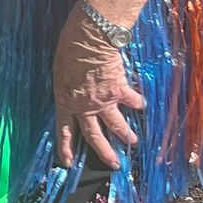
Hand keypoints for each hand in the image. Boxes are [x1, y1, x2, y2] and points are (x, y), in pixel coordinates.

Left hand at [52, 7, 146, 170]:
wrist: (89, 38)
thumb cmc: (69, 49)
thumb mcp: (61, 71)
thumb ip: (70, 87)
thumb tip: (78, 92)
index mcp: (66, 100)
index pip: (64, 129)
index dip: (66, 146)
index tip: (68, 162)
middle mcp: (85, 106)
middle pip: (94, 135)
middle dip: (104, 152)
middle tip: (114, 164)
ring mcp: (104, 101)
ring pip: (117, 125)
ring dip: (127, 135)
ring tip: (133, 142)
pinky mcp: (120, 91)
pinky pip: (132, 102)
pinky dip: (138, 103)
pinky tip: (142, 105)